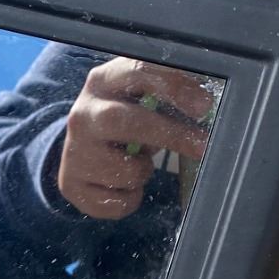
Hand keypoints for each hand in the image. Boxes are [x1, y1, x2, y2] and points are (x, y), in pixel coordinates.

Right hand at [56, 58, 211, 219]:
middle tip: (202, 145)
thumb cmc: (124, 118)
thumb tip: (207, 106)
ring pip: (125, 171)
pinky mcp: (71, 185)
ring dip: (143, 172)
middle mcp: (83, 115)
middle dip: (170, 135)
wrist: (79, 150)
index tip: (203, 107)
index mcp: (103, 82)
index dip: (173, 89)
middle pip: (126, 122)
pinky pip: (115, 204)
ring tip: (137, 164)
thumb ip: (166, 93)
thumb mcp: (138, 96)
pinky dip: (129, 200)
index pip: (138, 74)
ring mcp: (74, 152)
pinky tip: (123, 186)